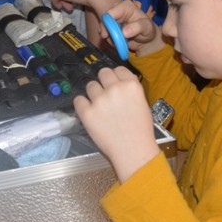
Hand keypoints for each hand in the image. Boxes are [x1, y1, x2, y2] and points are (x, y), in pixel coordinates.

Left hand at [74, 66, 160, 182]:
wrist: (133, 151)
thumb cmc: (141, 130)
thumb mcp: (142, 103)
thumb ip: (130, 91)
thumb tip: (117, 84)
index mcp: (131, 85)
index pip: (118, 69)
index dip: (115, 76)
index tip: (114, 84)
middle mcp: (115, 89)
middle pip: (103, 73)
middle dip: (103, 82)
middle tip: (104, 93)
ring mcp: (100, 100)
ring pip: (90, 85)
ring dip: (93, 93)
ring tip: (98, 106)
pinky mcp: (87, 112)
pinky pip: (78, 100)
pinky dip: (82, 105)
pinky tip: (88, 112)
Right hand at [104, 0, 163, 56]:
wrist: (146, 39)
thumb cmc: (148, 30)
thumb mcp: (147, 28)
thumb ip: (137, 27)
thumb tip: (124, 32)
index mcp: (126, 7)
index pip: (111, 12)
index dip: (107, 23)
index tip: (107, 35)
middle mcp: (117, 11)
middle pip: (104, 20)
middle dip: (107, 32)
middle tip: (113, 42)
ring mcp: (113, 19)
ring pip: (104, 28)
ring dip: (110, 38)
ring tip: (120, 43)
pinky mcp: (110, 28)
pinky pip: (105, 34)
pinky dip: (110, 40)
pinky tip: (118, 43)